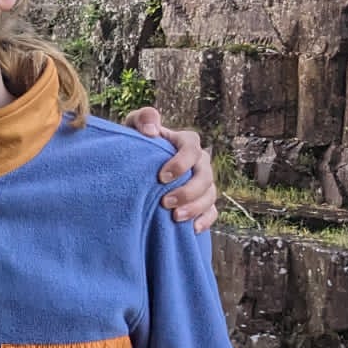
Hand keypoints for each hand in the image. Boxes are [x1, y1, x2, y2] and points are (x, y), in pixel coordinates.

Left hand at [119, 107, 218, 230]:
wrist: (135, 167)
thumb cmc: (136, 144)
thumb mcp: (134, 126)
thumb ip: (143, 118)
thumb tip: (152, 129)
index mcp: (186, 142)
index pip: (192, 148)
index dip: (181, 163)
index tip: (161, 177)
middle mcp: (199, 162)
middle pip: (205, 176)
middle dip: (188, 191)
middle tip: (166, 203)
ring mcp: (203, 183)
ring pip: (210, 194)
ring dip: (196, 207)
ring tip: (175, 218)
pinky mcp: (202, 201)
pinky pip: (212, 211)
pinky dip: (206, 220)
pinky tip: (192, 229)